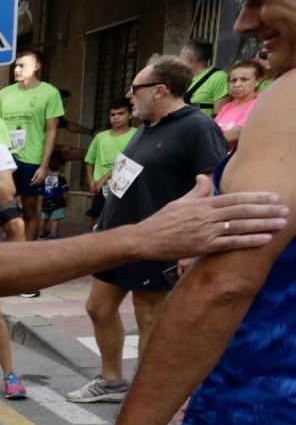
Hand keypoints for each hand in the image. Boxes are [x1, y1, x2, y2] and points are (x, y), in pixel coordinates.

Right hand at [130, 175, 287, 261]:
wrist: (143, 239)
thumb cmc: (160, 221)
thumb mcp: (178, 202)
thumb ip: (196, 191)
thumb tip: (204, 177)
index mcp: (203, 203)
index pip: (235, 197)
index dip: (256, 197)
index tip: (274, 196)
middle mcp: (207, 216)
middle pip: (242, 210)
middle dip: (266, 210)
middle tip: (286, 209)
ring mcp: (205, 231)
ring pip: (240, 226)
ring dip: (263, 224)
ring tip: (281, 223)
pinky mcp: (202, 246)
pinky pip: (230, 243)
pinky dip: (249, 241)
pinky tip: (264, 239)